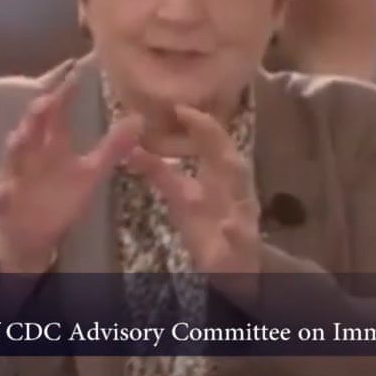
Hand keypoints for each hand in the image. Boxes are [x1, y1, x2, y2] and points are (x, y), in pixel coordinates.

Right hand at [0, 77, 142, 272]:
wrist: (33, 233)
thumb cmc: (60, 195)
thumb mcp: (91, 172)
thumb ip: (112, 147)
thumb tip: (139, 120)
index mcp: (51, 146)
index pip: (56, 115)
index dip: (64, 95)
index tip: (74, 74)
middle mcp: (31, 156)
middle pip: (31, 130)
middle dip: (36, 116)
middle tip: (46, 99)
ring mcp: (16, 178)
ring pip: (12, 160)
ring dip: (15, 148)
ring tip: (21, 136)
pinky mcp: (6, 204)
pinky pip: (0, 198)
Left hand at [127, 105, 261, 297]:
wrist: (229, 268)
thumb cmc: (206, 227)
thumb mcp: (180, 196)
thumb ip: (159, 172)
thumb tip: (132, 147)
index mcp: (222, 178)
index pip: (215, 144)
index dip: (200, 125)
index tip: (179, 107)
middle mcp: (236, 194)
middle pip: (231, 162)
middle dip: (216, 139)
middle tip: (194, 116)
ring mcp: (241, 221)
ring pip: (243, 198)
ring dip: (233, 179)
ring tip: (221, 157)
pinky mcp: (239, 250)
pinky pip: (239, 240)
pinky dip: (234, 232)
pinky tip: (227, 225)